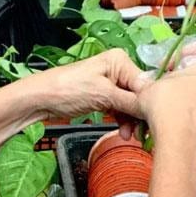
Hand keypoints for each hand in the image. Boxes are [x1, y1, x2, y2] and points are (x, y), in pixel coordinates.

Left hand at [23, 48, 144, 127]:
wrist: (41, 100)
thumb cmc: (67, 89)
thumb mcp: (103, 94)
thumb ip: (130, 100)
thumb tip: (154, 104)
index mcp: (120, 60)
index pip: (145, 83)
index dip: (150, 103)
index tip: (154, 122)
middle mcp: (117, 69)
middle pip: (139, 94)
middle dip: (140, 114)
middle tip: (143, 133)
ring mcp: (110, 83)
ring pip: (131, 104)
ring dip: (132, 121)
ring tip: (130, 135)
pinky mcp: (103, 96)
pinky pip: (121, 109)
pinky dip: (123, 120)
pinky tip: (124, 132)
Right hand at [137, 63, 195, 154]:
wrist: (178, 139)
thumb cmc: (164, 108)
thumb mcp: (145, 91)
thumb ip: (144, 85)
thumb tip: (139, 85)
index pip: (188, 68)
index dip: (173, 77)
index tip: (163, 85)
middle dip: (187, 96)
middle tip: (170, 106)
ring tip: (179, 124)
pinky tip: (189, 136)